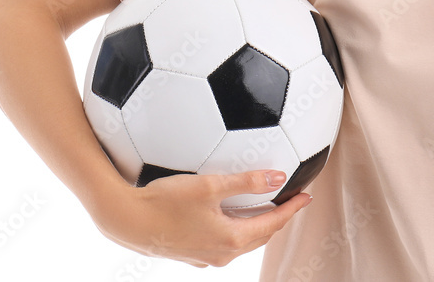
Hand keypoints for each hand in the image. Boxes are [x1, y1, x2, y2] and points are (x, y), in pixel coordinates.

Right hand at [90, 170, 311, 267]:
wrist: (126, 220)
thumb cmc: (166, 201)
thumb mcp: (211, 185)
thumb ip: (247, 181)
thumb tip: (278, 177)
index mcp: (232, 239)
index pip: (273, 223)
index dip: (292, 208)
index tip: (307, 195)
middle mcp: (222, 254)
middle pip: (260, 234)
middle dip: (278, 217)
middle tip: (291, 199)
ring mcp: (206, 256)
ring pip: (242, 240)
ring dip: (257, 223)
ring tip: (266, 204)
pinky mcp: (191, 252)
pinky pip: (223, 241)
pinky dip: (236, 227)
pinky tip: (230, 213)